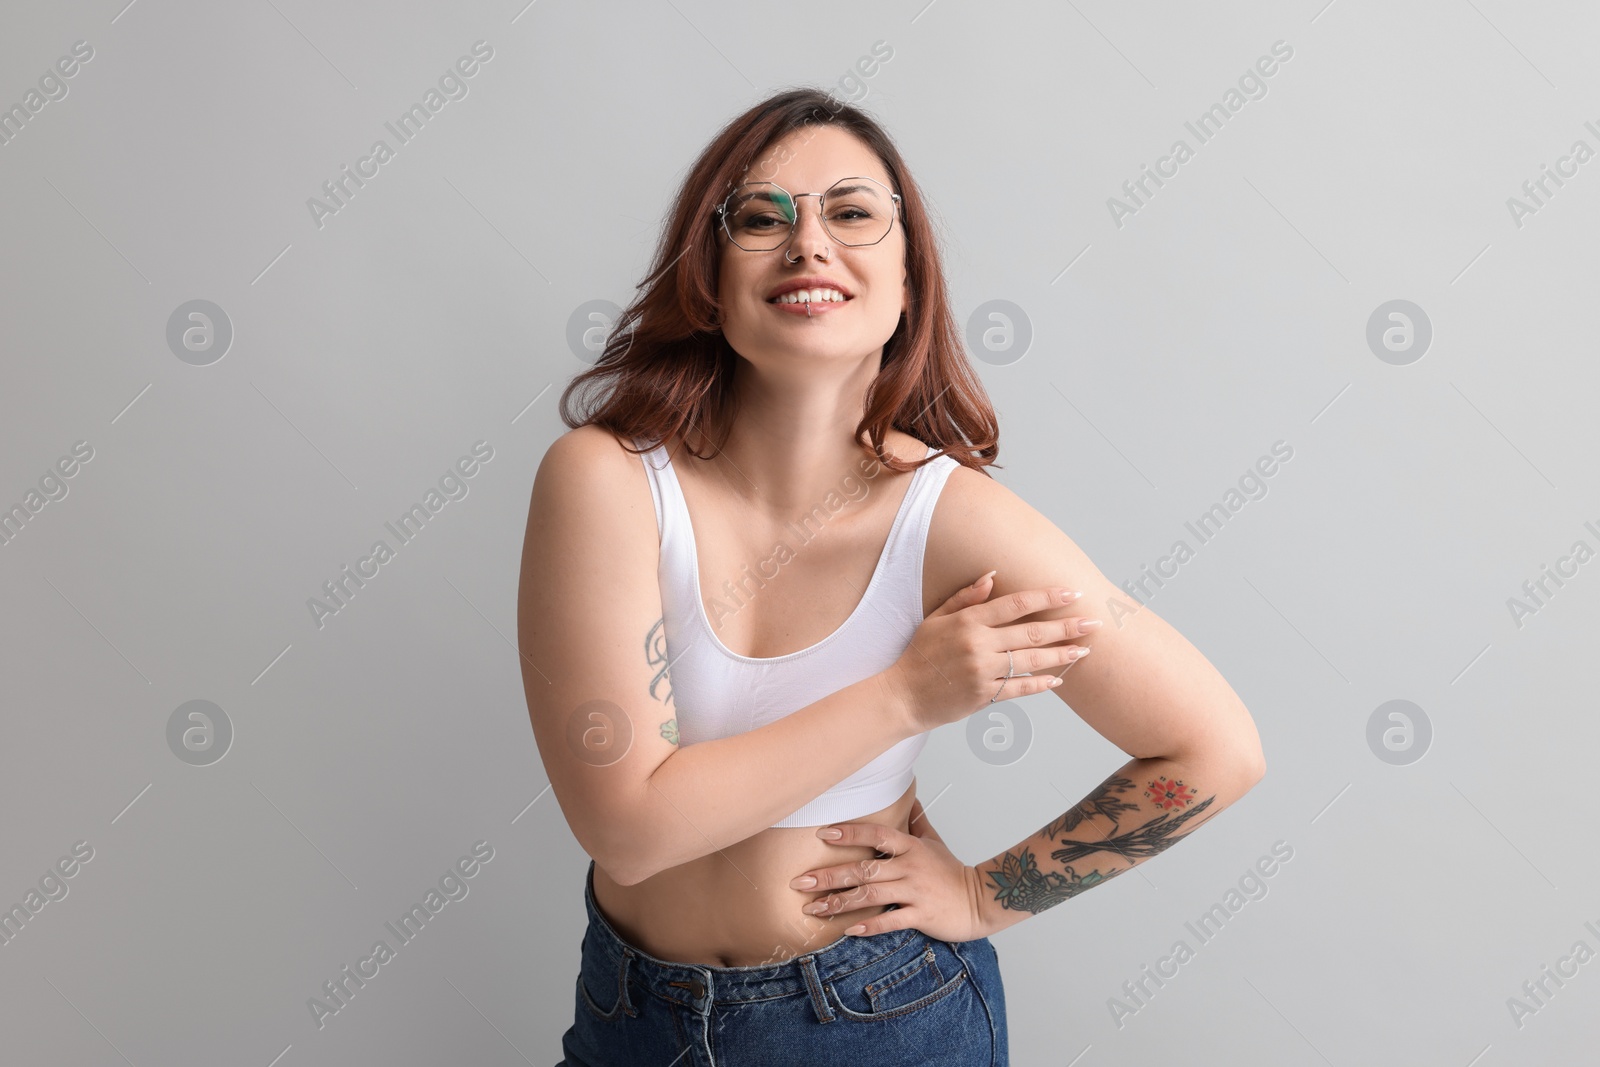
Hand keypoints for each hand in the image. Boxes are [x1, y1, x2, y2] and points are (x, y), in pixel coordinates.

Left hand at [790, 797, 992, 942]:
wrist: (980, 900)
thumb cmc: (952, 872)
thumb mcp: (934, 841)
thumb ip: (916, 821)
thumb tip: (908, 797)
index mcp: (910, 847)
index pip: (877, 835)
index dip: (850, 833)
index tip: (824, 834)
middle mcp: (910, 867)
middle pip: (864, 869)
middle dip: (829, 876)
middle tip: (801, 882)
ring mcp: (915, 892)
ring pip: (871, 895)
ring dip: (839, 902)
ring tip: (814, 908)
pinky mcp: (921, 916)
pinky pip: (890, 921)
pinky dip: (869, 925)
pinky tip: (848, 930)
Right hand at [882, 571, 1096, 732]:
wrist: (903, 695)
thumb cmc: (921, 654)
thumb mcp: (936, 618)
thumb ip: (965, 597)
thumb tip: (993, 575)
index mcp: (968, 621)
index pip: (1016, 603)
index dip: (1047, 597)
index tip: (1071, 592)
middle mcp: (978, 644)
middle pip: (1031, 632)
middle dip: (1066, 626)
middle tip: (1093, 622)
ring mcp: (982, 671)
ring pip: (1031, 662)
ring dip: (1061, 655)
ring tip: (1084, 650)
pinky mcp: (983, 695)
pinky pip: (1019, 689)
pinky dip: (1040, 685)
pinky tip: (1059, 680)